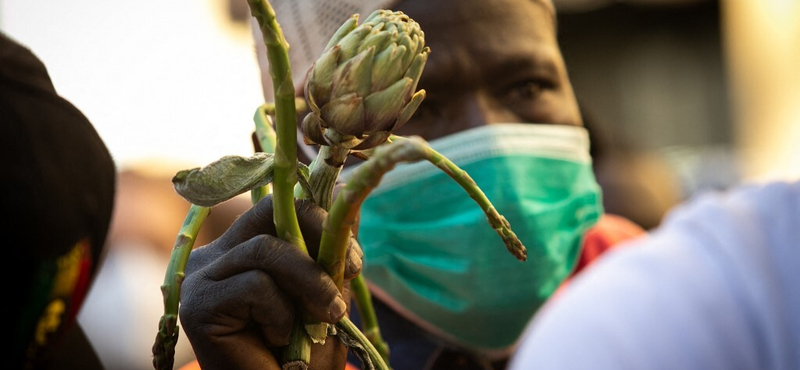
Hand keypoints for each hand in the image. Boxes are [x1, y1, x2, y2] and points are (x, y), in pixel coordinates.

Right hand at [179, 196, 362, 369]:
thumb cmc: (301, 356)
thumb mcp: (325, 294)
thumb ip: (329, 253)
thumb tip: (348, 203)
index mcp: (244, 247)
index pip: (280, 207)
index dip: (320, 220)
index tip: (353, 258)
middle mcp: (218, 255)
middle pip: (269, 211)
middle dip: (318, 234)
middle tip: (350, 270)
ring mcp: (203, 277)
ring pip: (265, 249)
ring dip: (309, 282)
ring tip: (327, 315)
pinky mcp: (197, 303)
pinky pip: (253, 286)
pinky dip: (280, 313)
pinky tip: (276, 338)